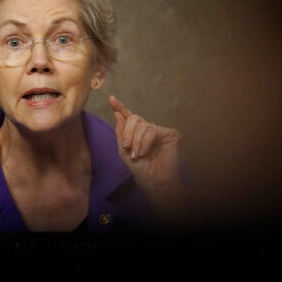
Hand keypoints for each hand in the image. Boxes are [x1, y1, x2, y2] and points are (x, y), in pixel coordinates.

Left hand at [109, 95, 182, 214]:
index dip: (120, 107)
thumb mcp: (124, 151)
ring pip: (141, 125)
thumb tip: (118, 114)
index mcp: (136, 132)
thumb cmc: (141, 170)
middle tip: (126, 147)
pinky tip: (144, 152)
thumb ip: (121, 133)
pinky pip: (152, 130)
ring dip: (135, 141)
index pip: (128, 117)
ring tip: (137, 154)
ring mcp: (159, 130)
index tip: (111, 99)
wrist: (155, 182)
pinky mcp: (170, 133)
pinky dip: (145, 141)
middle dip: (127, 133)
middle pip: (133, 118)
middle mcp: (148, 129)